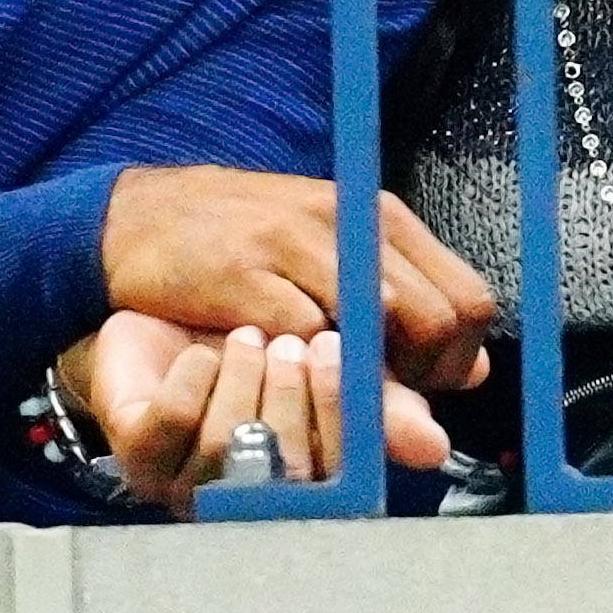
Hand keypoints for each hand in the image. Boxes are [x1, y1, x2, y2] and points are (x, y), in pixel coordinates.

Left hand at [64, 313, 454, 515]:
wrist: (139, 291)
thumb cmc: (243, 318)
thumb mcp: (322, 330)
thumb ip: (386, 365)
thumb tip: (475, 377)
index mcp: (311, 469)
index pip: (359, 468)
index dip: (370, 410)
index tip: (371, 353)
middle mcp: (254, 490)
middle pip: (303, 468)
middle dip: (311, 392)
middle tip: (310, 338)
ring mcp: (191, 478)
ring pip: (237, 447)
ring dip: (252, 378)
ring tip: (254, 336)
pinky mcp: (136, 451)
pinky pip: (170, 425)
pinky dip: (191, 381)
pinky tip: (198, 359)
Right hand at [100, 167, 496, 393]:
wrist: (135, 219)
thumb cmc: (244, 246)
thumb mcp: (331, 267)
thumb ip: (403, 316)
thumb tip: (478, 376)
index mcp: (379, 217)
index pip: (468, 298)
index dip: (457, 358)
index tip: (422, 384)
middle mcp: (349, 220)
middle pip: (438, 316)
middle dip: (421, 376)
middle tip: (380, 395)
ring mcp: (296, 242)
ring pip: (381, 321)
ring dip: (366, 374)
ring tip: (329, 383)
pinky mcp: (245, 272)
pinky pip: (304, 334)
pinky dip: (301, 366)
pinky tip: (277, 367)